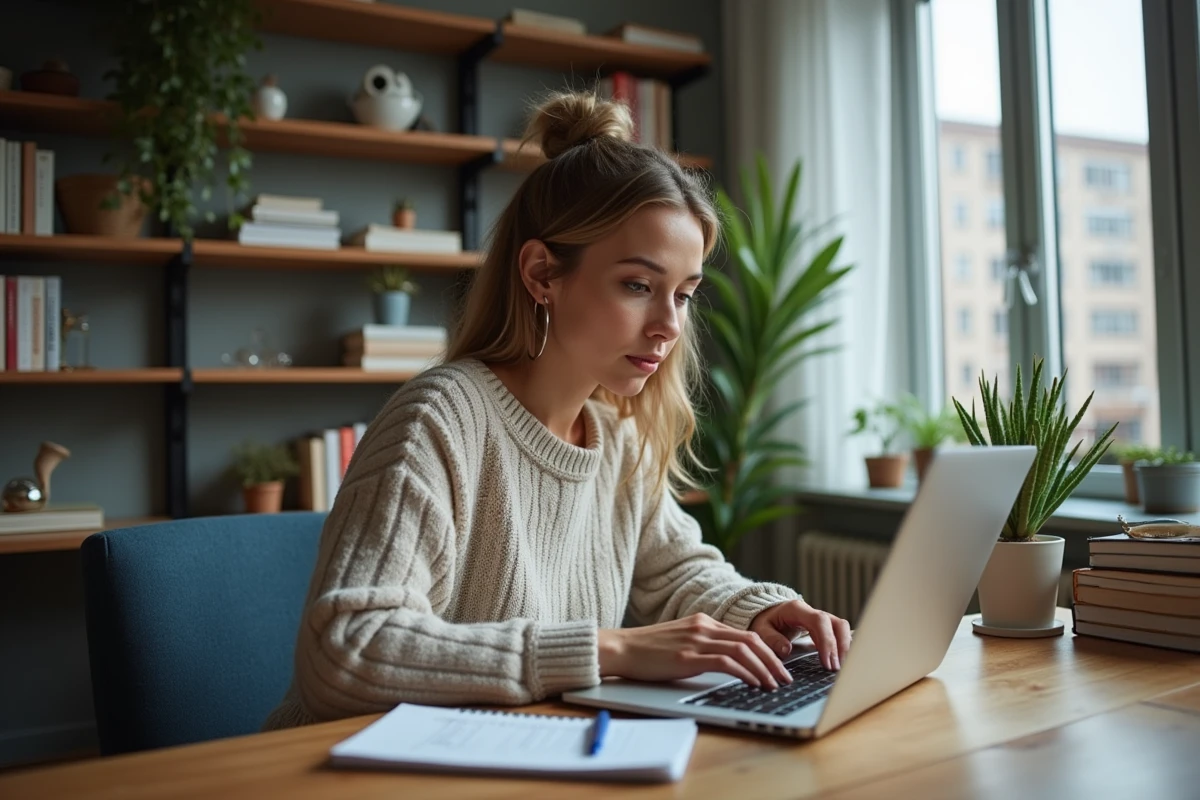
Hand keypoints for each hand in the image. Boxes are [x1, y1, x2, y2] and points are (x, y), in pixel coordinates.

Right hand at [597, 613, 793, 688]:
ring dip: (765, 669)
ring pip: (744, 649)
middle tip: (786, 678)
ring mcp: (696, 640)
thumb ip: (702, 646)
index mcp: (703, 622)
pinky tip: (754, 683)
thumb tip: (727, 663)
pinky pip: (727, 662)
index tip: (778, 667)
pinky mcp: (688, 657)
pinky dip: (746, 672)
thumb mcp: (680, 642)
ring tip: (775, 684)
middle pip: (751, 640)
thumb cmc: (646, 650)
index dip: (767, 651)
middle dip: (773, 661)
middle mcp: (703, 627)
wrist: (620, 648)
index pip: (745, 634)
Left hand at [750, 599, 851, 670]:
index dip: (826, 641)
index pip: (819, 621)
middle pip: (836, 624)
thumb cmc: (765, 622)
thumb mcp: (760, 629)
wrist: (767, 614)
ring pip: (841, 628)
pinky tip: (843, 661)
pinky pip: (839, 633)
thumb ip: (771, 639)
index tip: (827, 662)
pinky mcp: (824, 627)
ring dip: (844, 647)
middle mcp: (812, 611)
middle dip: (839, 647)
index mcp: (796, 609)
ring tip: (841, 667)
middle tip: (835, 669)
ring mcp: (820, 618)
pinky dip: (843, 646)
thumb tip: (786, 650)